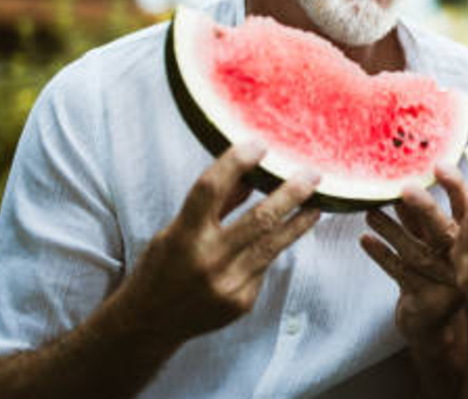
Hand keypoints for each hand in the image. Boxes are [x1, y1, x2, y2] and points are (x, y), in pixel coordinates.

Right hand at [118, 141, 321, 345]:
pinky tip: (282, 238)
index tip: (259, 143)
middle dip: (291, 193)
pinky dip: (272, 250)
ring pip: (274, 244)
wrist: (149, 323)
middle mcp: (206, 260)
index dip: (235, 162)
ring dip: (300, 220)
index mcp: (182, 236)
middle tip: (312, 174)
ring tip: (317, 203)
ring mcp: (227, 284)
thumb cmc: (162, 268)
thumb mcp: (176, 229)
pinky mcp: (242, 301)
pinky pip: (265, 267)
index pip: (210, 189)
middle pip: (259, 218)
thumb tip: (250, 173)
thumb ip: (215, 204)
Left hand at [361, 164, 467, 346]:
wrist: (440, 323)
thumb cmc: (437, 269)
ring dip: (391, 229)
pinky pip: (400, 273)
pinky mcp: (425, 299)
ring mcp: (445, 280)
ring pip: (416, 251)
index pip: (466, 208)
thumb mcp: (441, 241)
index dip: (454, 188)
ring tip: (370, 211)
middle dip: (424, 208)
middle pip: (443, 230)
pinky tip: (364, 239)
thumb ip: (430, 215)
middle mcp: (462, 258)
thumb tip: (410, 175)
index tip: (439, 166)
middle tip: (405, 188)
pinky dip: (381, 255)